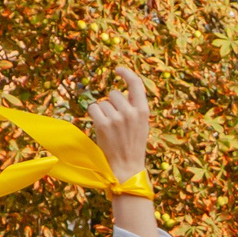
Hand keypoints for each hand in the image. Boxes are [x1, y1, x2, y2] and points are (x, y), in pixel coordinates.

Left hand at [86, 67, 149, 184]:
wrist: (127, 167)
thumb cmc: (133, 145)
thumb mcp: (141, 125)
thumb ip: (135, 107)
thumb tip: (122, 90)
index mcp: (143, 111)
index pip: (136, 84)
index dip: (126, 73)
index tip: (117, 69)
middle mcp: (131, 112)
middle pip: (114, 94)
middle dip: (111, 103)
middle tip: (115, 120)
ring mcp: (117, 118)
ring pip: (103, 102)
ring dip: (103, 112)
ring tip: (110, 128)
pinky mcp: (103, 124)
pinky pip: (93, 108)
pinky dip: (94, 116)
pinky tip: (100, 126)